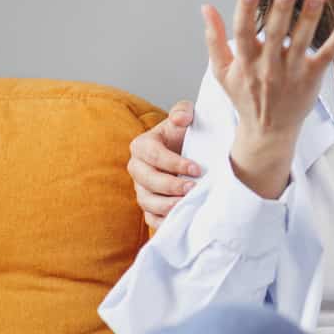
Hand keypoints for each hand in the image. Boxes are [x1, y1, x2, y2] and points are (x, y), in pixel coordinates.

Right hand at [128, 100, 198, 229]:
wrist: (191, 152)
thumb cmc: (186, 134)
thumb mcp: (186, 117)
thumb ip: (183, 111)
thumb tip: (181, 118)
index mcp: (142, 145)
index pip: (153, 155)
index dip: (174, 163)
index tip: (196, 169)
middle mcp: (137, 168)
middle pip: (147, 180)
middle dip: (170, 185)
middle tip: (193, 188)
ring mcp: (141, 189)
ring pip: (146, 201)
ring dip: (167, 205)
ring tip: (187, 204)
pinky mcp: (149, 206)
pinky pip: (150, 218)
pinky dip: (164, 222)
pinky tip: (181, 219)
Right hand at [203, 0, 333, 198]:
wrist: (268, 131)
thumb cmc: (245, 97)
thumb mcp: (222, 71)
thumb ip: (214, 38)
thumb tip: (206, 7)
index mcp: (245, 62)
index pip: (242, 34)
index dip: (244, 12)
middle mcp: (268, 66)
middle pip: (274, 35)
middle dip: (280, 11)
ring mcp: (292, 72)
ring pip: (301, 42)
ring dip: (309, 18)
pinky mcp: (312, 77)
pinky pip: (328, 55)